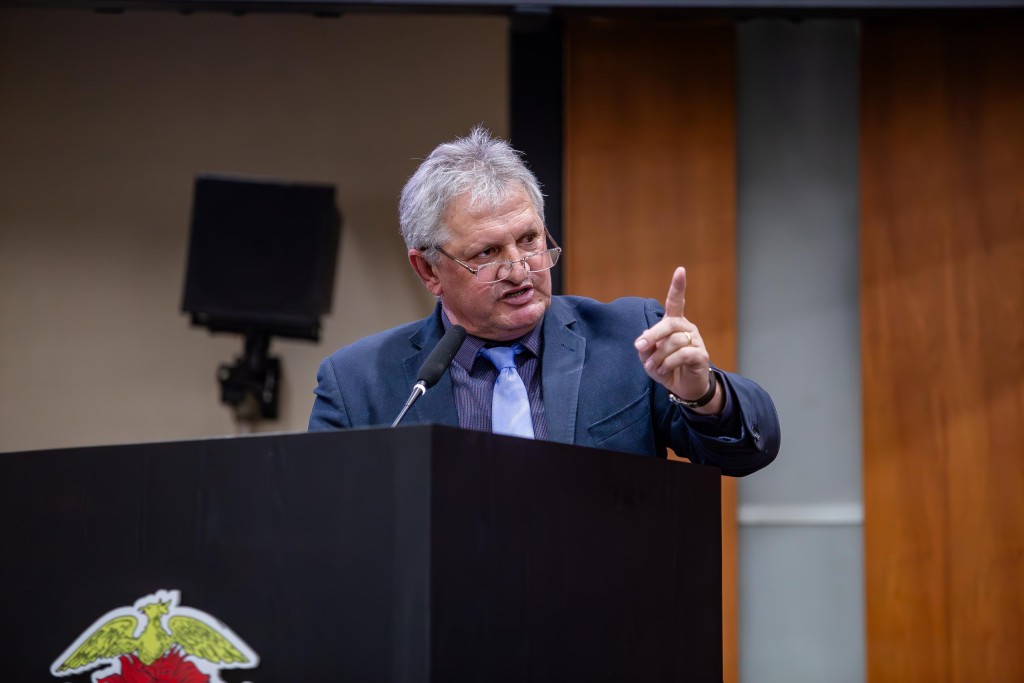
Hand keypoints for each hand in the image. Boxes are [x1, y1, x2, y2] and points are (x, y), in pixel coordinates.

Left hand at [633, 267, 721, 414]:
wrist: (683, 388)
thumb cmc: (666, 368)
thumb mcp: (649, 358)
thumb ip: (645, 348)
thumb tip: (645, 341)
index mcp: (674, 324)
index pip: (676, 302)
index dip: (678, 287)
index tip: (681, 270)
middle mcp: (686, 328)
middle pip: (669, 324)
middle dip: (652, 335)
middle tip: (640, 347)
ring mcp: (696, 341)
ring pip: (674, 341)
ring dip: (659, 356)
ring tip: (654, 366)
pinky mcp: (701, 355)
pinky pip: (683, 354)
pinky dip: (669, 363)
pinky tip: (664, 371)